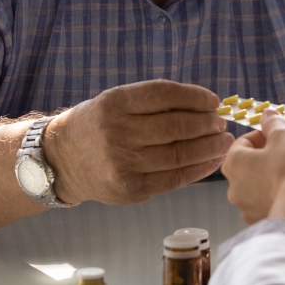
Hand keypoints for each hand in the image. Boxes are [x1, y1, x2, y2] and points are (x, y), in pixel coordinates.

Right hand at [44, 80, 233, 204]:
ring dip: (209, 148)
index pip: (164, 95)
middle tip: (222, 123)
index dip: (194, 97)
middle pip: (175, 127)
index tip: (213, 101)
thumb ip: (154, 103)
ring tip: (224, 141)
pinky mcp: (130, 190)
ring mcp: (122, 164)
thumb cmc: (98, 125)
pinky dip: (198, 169)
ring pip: (178, 154)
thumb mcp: (116, 102)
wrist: (61, 161)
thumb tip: (205, 106)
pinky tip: (212, 161)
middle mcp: (116, 133)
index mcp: (114, 103)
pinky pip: (174, 179)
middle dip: (206, 124)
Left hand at [222, 111, 284, 239]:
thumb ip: (274, 123)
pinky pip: (278, 197)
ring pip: (272, 179)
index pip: (246, 141)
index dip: (269, 133)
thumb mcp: (284, 137)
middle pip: (262, 160)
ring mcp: (249, 207)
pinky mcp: (265, 220)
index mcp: (234, 163)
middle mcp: (235, 187)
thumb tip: (267, 114)